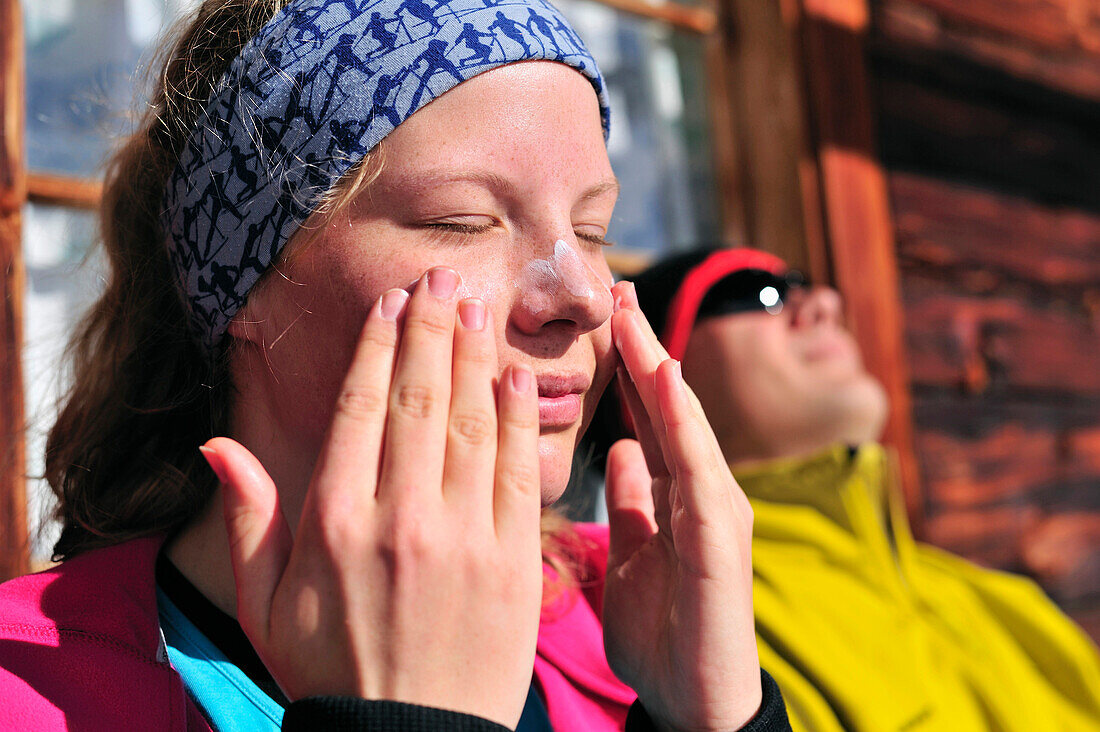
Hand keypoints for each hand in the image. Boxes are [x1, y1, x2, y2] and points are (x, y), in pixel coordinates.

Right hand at [200, 268, 541, 727]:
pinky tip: (515, 377)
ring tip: (477, 307)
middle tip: (441, 279)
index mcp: (336, 524)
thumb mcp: (267, 605)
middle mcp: (400, 520)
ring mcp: (464, 539)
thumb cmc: (332, 671)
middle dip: (430, 330)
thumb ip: (251, 519)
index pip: (361, 410)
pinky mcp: (515, 563)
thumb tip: (217, 445)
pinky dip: (517, 421)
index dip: (377, 348)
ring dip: (474, 358)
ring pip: (471, 424)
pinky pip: (519, 474)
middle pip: (418, 400)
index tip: (390, 304)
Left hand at [602, 280, 760, 730]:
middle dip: (643, 346)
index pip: (650, 416)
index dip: (627, 365)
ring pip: (686, 427)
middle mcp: (702, 492)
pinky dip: (684, 426)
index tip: (602, 314)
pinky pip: (699, 473)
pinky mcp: (721, 543)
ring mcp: (717, 514)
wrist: (695, 702)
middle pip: (669, 407)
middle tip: (616, 287)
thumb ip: (636, 499)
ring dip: (661, 369)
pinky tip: (666, 384)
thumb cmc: (666, 631)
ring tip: (636, 317)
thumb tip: (621, 450)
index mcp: (676, 494)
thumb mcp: (637, 552)